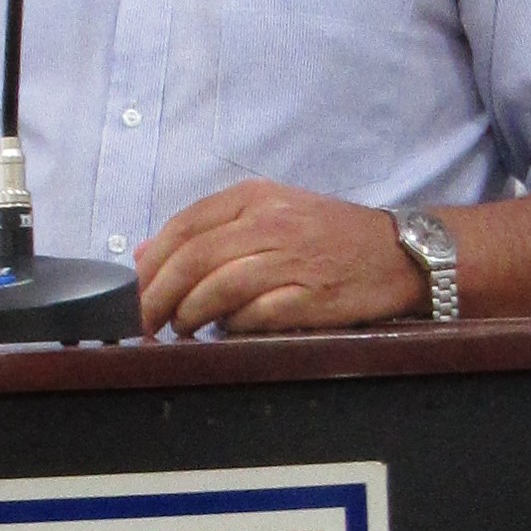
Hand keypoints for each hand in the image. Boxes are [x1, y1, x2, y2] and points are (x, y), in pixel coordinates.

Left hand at [134, 183, 419, 334]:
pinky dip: (232, 327)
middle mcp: (271, 222)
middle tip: (143, 322)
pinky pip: (256, 314)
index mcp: (255, 197)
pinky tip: (225, 333)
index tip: (132, 293)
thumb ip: (208, 231)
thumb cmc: (328, 236)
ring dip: (190, 315)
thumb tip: (144, 255)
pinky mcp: (311, 296)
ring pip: (219, 287)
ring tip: (181, 329)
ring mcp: (292, 259)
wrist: (398, 253)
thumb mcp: (269, 214)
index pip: (185, 225)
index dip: (152, 264)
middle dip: (159, 295)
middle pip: (195, 259)